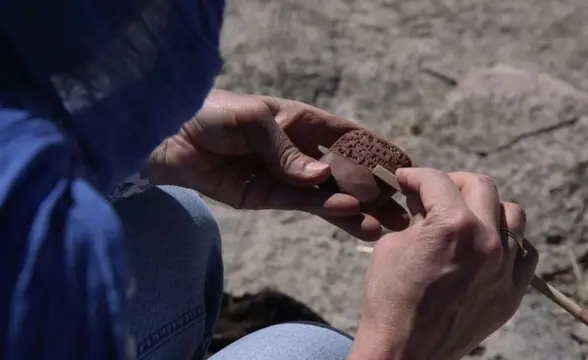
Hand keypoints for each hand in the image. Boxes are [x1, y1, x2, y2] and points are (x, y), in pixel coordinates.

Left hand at [145, 90, 409, 239]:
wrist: (168, 137)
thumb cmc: (212, 114)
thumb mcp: (254, 121)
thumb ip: (287, 152)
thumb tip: (321, 177)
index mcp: (301, 122)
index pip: (349, 138)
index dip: (377, 151)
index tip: (406, 165)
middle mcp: (299, 151)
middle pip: (344, 171)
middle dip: (374, 190)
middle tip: (403, 209)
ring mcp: (284, 176)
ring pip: (328, 194)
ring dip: (356, 208)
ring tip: (385, 224)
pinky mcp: (265, 197)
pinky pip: (300, 204)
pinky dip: (324, 209)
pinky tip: (349, 215)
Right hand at [347, 169, 538, 359]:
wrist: (404, 350)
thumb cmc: (389, 298)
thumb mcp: (392, 245)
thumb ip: (417, 217)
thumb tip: (425, 202)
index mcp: (453, 226)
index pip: (437, 181)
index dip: (416, 175)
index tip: (406, 180)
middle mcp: (487, 242)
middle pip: (481, 186)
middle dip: (452, 182)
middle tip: (433, 192)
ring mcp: (505, 269)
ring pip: (512, 215)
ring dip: (487, 207)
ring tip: (466, 216)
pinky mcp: (512, 293)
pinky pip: (525, 253)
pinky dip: (508, 242)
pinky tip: (487, 246)